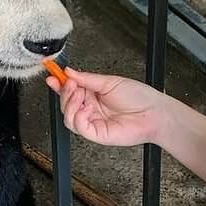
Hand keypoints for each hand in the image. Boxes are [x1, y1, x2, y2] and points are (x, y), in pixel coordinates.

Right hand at [46, 67, 167, 147]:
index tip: (51, 76)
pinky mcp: (97, 134)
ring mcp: (94, 122)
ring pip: (68, 117)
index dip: (59, 84)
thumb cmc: (140, 97)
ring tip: (79, 94)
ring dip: (69, 104)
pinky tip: (86, 107)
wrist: (154, 112)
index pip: (70, 91)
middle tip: (70, 84)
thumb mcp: (110, 82)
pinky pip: (79, 127)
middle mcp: (91, 109)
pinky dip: (78, 116)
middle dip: (64, 92)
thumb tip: (69, 72)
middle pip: (66, 104)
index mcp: (93, 95)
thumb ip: (87, 78)